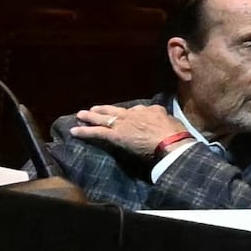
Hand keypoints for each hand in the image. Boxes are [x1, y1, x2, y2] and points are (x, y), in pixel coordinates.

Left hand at [64, 102, 189, 159]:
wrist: (170, 141)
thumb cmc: (176, 135)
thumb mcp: (174, 123)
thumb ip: (166, 122)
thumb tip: (168, 124)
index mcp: (151, 110)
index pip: (138, 110)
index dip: (130, 113)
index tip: (128, 114)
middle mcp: (135, 113)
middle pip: (116, 111)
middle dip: (104, 110)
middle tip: (95, 109)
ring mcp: (123, 123)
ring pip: (103, 119)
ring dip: (91, 117)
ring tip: (81, 114)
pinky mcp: (115, 135)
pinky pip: (96, 132)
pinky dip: (84, 131)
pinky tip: (74, 130)